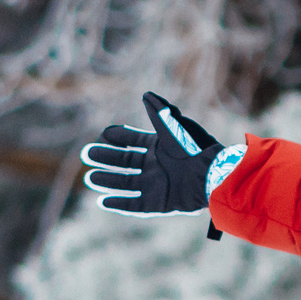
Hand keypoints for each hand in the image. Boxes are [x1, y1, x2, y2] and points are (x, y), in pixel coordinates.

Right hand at [82, 93, 241, 220]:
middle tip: (87, 155)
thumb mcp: (176, 128)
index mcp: (158, 147)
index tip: (104, 134)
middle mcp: (155, 166)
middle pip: (123, 162)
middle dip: (105, 158)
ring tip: (90, 178)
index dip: (117, 137)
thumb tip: (147, 94)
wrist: (213, 177)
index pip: (131, 141)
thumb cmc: (196, 150)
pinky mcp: (159, 203)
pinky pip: (135, 205)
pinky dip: (119, 204)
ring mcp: (156, 185)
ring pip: (125, 182)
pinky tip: (103, 202)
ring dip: (107, 180)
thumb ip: (160, 113)